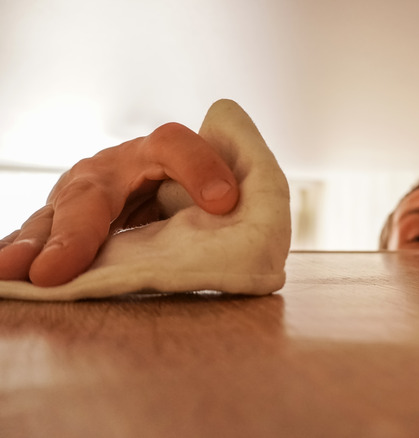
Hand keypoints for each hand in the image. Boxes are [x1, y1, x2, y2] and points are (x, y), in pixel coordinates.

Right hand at [0, 122, 238, 286]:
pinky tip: (3, 272)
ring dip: (31, 245)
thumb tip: (231, 205)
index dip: (199, 167)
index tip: (223, 201)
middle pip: (91, 190)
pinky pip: (35, 236)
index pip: (174, 145)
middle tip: (57, 267)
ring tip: (12, 270)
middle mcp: (112, 168)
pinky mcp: (61, 221)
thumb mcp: (224, 185)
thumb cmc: (201, 191)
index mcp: (158, 151)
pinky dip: (19, 252)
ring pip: (51, 217)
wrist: (164, 190)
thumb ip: (231, 187)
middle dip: (75, 231)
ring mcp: (80, 194)